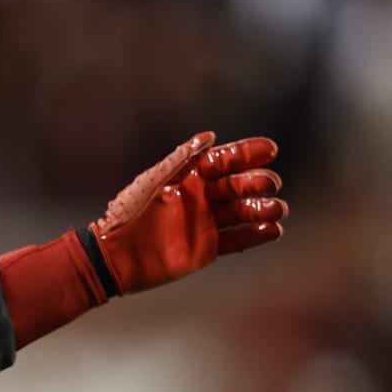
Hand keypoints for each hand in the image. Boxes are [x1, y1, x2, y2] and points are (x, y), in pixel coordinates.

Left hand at [90, 132, 287, 293]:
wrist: (115, 255)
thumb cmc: (129, 212)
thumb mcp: (155, 181)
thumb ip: (182, 159)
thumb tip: (210, 136)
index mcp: (189, 177)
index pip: (225, 161)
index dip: (247, 154)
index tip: (270, 149)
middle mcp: (202, 198)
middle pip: (239, 185)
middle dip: (258, 182)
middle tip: (269, 184)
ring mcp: (206, 223)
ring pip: (243, 212)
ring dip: (263, 208)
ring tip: (276, 209)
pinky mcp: (208, 248)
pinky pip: (238, 240)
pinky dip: (257, 235)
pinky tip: (273, 230)